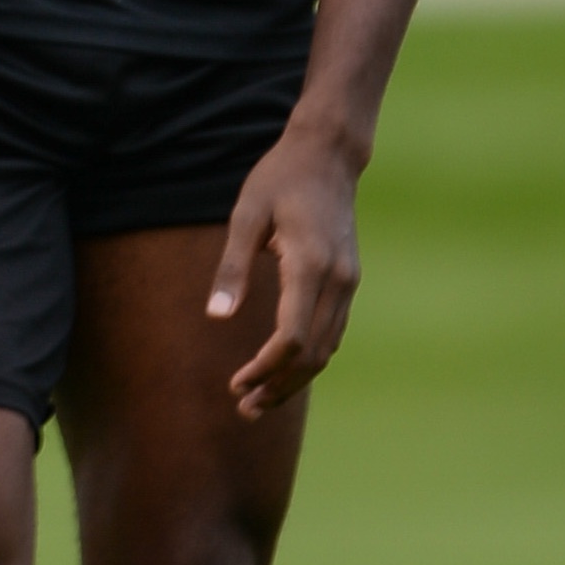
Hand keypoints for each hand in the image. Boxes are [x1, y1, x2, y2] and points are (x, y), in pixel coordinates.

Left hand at [210, 116, 366, 418]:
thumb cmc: (279, 180)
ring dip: (295, 379)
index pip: (292, 338)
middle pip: (314, 354)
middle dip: (279, 386)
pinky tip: (284, 368)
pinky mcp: (348, 280)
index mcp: (310, 266)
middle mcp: (337, 280)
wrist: (328, 155)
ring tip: (259, 400)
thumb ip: (232, 268)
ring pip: (327, 348)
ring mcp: (348, 281)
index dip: (264, 369)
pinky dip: (310, 357)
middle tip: (245, 409)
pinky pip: (332, 332)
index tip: (236, 383)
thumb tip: (216, 318)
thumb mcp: (246, 215)